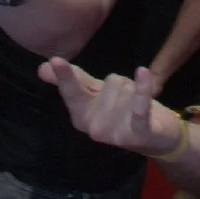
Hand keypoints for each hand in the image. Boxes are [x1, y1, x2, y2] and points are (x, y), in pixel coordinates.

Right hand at [39, 58, 184, 156]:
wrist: (156, 138)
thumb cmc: (122, 113)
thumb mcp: (96, 96)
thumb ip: (72, 81)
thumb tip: (43, 67)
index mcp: (80, 116)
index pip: (72, 90)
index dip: (65, 75)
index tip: (55, 60)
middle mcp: (94, 127)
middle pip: (110, 81)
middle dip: (122, 85)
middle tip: (126, 102)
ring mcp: (115, 133)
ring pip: (127, 87)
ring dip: (135, 91)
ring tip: (137, 107)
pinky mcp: (139, 133)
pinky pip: (139, 105)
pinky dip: (142, 89)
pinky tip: (142, 73)